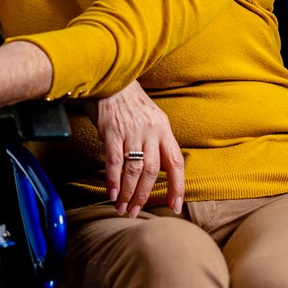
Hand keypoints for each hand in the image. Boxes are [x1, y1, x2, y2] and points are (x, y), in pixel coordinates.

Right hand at [91, 81, 184, 216]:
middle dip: (144, 195)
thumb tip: (157, 169)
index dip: (177, 186)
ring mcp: (132, 131)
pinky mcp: (112, 131)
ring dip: (128, 192)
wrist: (110, 75)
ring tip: (122, 208)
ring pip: (134, 170)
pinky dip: (113, 180)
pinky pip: (114, 161)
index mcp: (164, 129)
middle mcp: (151, 131)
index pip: (176, 162)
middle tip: (135, 211)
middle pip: (153, 171)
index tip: (175, 206)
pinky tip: (111, 193)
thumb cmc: (129, 101)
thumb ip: (155, 141)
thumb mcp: (151, 118)